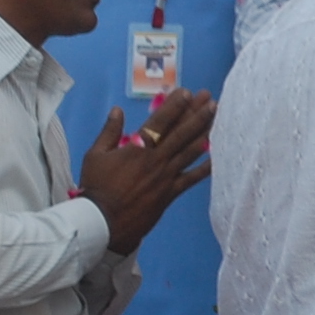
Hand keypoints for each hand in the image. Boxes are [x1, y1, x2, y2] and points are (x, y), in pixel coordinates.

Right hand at [77, 91, 217, 254]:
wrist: (102, 222)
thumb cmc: (96, 188)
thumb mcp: (95, 155)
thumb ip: (109, 131)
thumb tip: (117, 110)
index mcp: (137, 148)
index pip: (160, 121)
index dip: (175, 106)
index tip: (187, 92)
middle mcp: (156, 159)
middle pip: (181, 132)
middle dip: (197, 113)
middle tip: (210, 99)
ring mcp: (166, 176)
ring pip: (190, 150)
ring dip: (205, 132)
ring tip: (218, 117)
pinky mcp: (171, 192)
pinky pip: (192, 178)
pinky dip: (206, 167)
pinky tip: (219, 155)